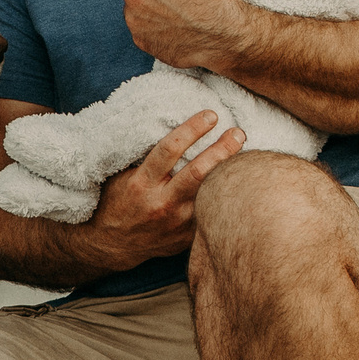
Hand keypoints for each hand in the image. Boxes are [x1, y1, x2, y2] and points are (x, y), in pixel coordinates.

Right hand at [88, 109, 244, 265]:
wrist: (112, 244)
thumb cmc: (117, 202)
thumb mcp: (123, 177)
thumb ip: (149, 161)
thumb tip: (180, 132)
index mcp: (142, 183)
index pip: (170, 149)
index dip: (193, 129)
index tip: (210, 115)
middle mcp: (161, 202)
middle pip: (198, 171)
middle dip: (222, 149)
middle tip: (237, 133)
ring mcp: (177, 222)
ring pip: (211, 193)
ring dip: (230, 172)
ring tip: (246, 155)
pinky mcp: (188, 236)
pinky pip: (211, 212)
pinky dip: (224, 197)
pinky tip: (238, 184)